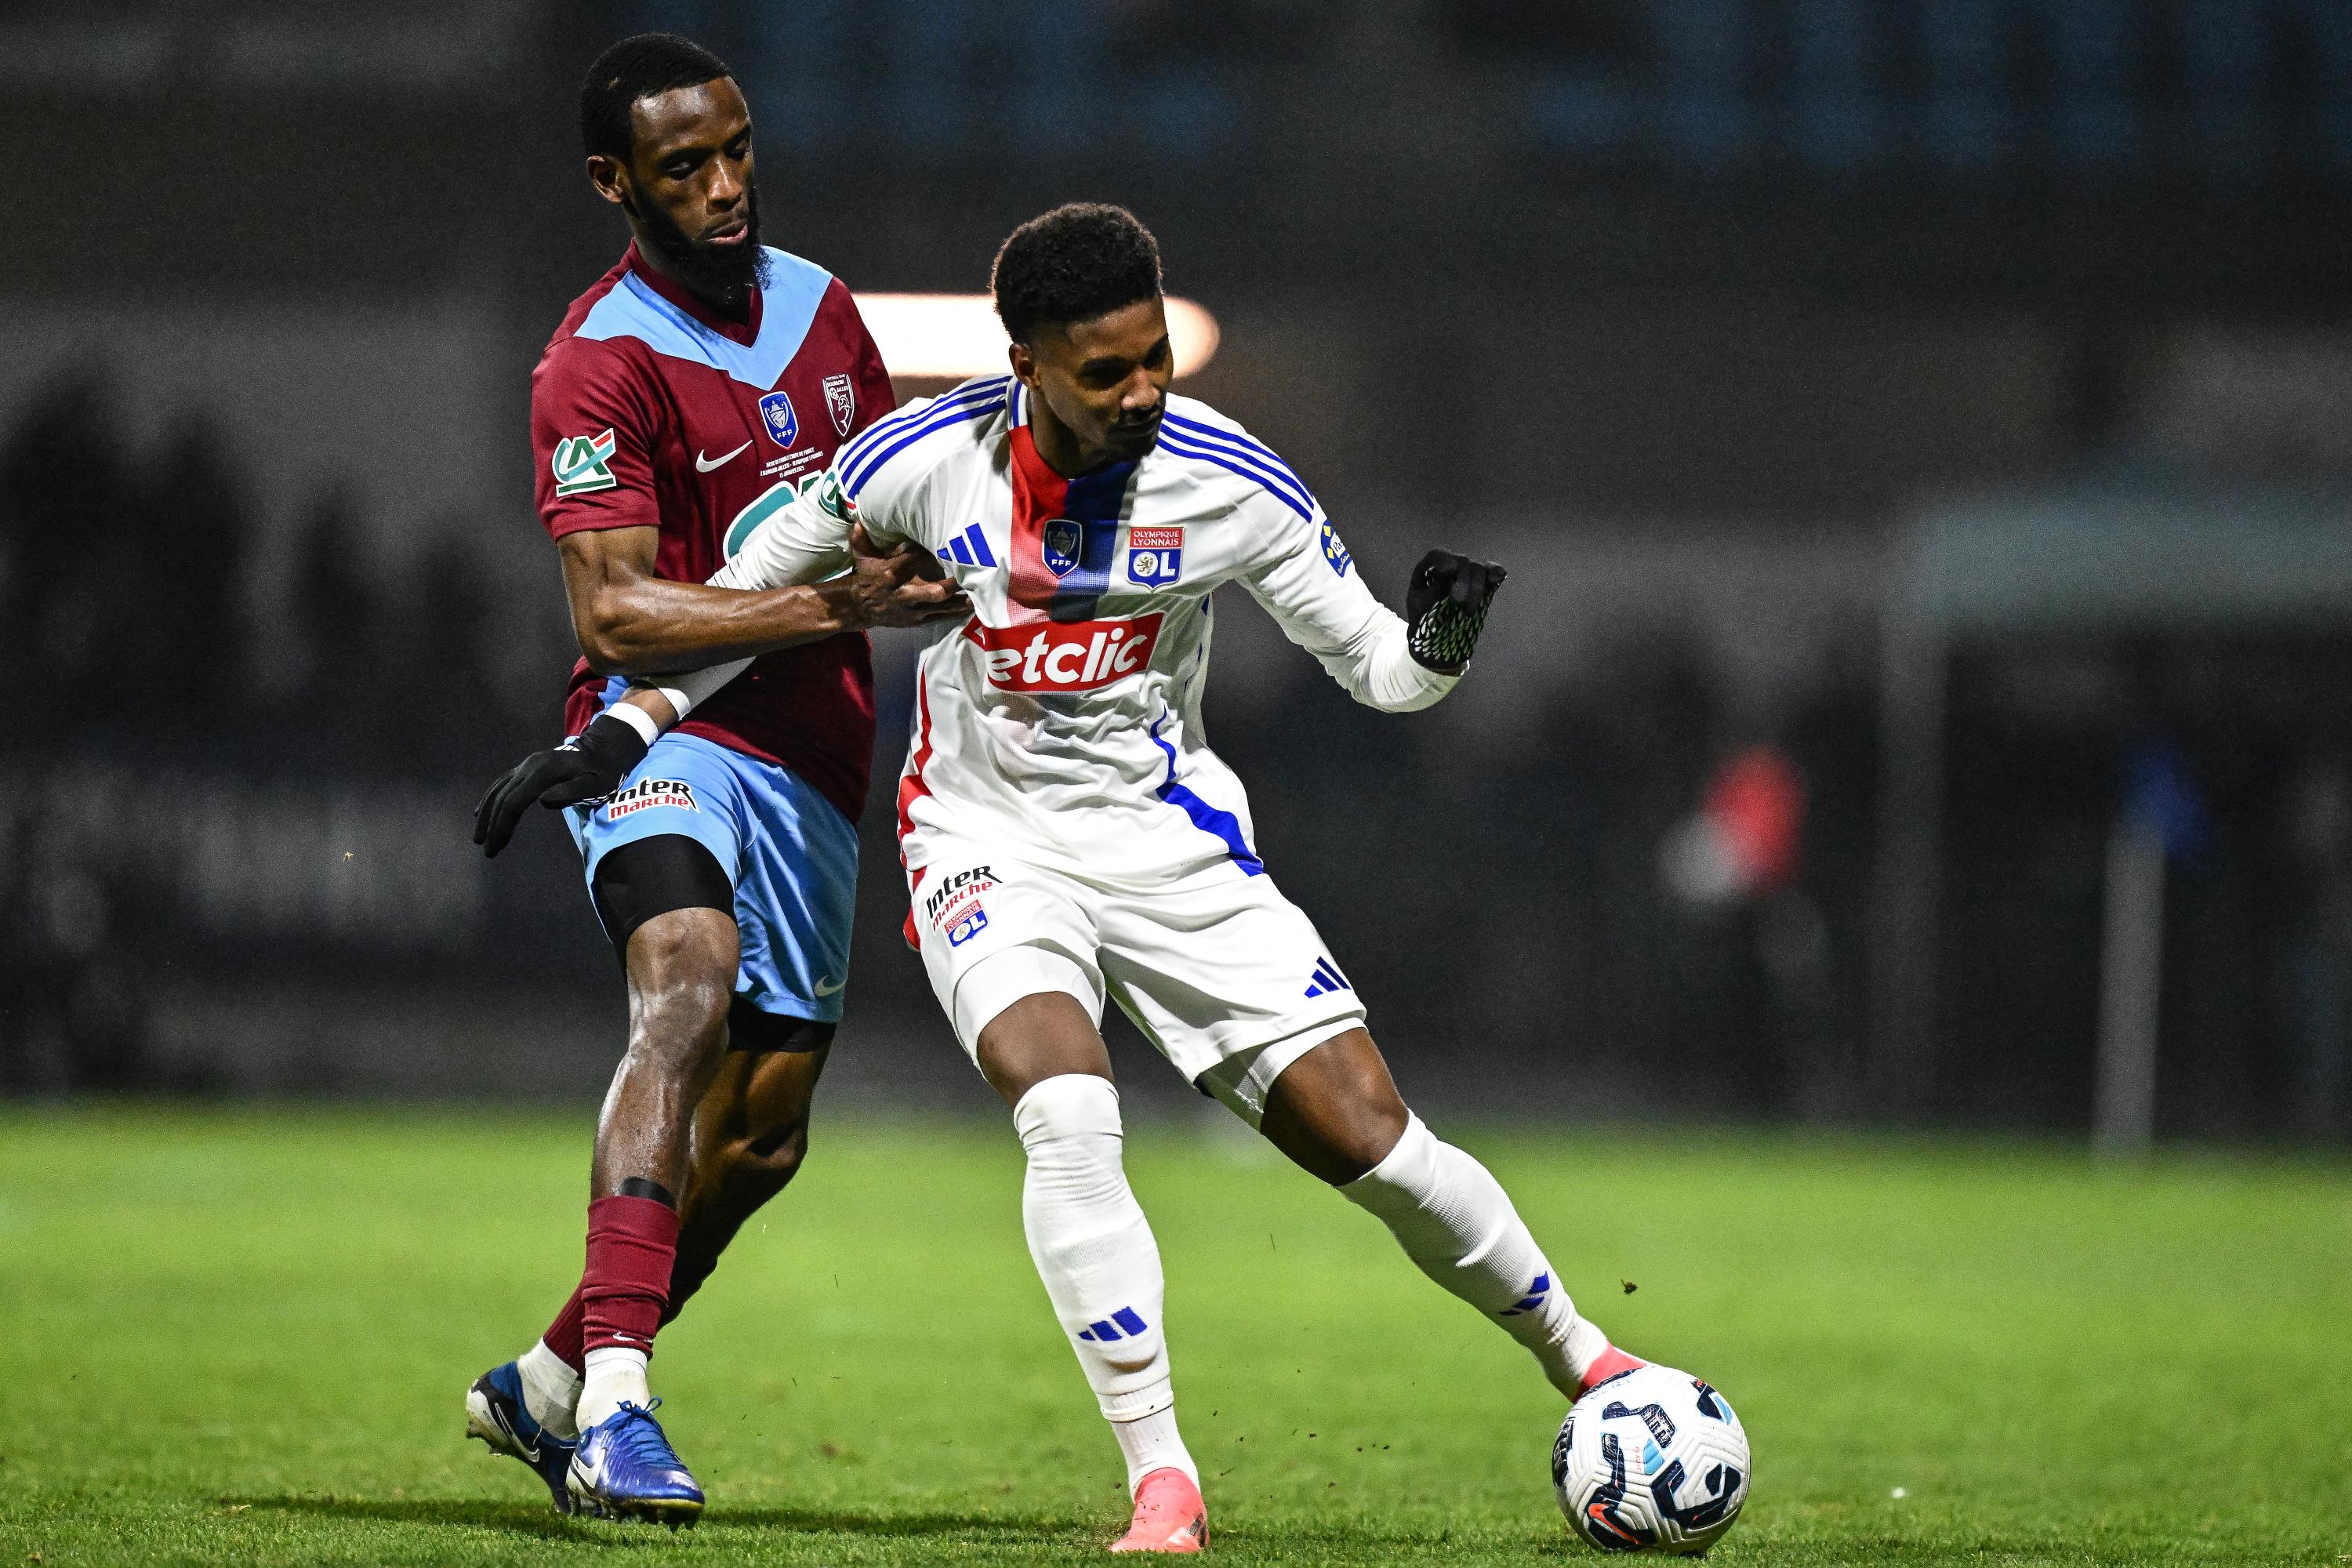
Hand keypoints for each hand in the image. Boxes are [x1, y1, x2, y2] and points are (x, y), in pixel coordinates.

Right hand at [472, 711, 649, 857]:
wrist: (605, 750)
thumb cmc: (604, 772)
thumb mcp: (596, 785)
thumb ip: (571, 792)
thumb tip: (542, 801)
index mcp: (543, 772)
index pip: (514, 801)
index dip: (502, 824)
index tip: (496, 845)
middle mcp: (529, 766)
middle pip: (503, 798)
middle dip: (493, 825)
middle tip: (487, 850)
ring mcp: (527, 765)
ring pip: (499, 790)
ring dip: (487, 815)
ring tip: (479, 838)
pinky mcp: (527, 768)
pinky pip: (503, 783)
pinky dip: (490, 798)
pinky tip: (481, 812)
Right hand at [841, 526, 969, 628]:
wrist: (858, 607)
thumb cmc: (865, 577)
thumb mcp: (861, 557)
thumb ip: (861, 539)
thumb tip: (859, 521)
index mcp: (890, 574)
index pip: (912, 561)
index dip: (928, 554)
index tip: (946, 544)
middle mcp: (903, 593)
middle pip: (931, 591)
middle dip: (952, 585)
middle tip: (970, 575)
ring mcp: (912, 609)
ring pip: (940, 607)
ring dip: (960, 601)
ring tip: (979, 594)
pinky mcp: (917, 620)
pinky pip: (940, 617)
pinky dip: (956, 613)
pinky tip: (973, 606)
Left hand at [1404, 549, 1505, 670]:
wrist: (1435, 634)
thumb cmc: (1422, 617)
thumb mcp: (1418, 606)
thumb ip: (1430, 592)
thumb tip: (1446, 580)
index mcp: (1430, 568)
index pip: (1438, 555)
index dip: (1445, 559)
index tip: (1450, 571)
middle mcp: (1450, 566)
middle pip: (1462, 561)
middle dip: (1463, 580)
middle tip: (1458, 601)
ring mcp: (1467, 573)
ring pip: (1478, 568)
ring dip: (1477, 587)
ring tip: (1468, 611)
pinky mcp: (1482, 583)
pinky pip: (1491, 572)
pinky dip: (1495, 572)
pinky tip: (1498, 577)